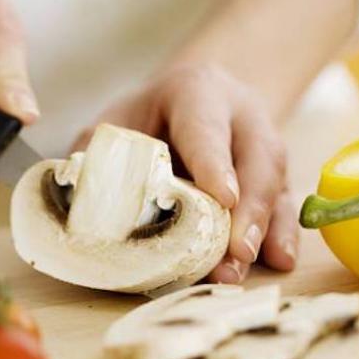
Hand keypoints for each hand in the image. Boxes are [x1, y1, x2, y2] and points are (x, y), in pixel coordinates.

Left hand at [74, 63, 298, 283]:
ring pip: (276, 183)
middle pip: (256, 158)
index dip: (214, 163)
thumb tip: (72, 200)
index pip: (207, 127)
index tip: (222, 198)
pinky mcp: (276, 175)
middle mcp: (241, 115)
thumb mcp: (117, 122)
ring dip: (264, 229)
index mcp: (197, 92)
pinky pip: (287, 202)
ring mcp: (264, 144)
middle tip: (236, 252)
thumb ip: (96, 155)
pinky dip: (284, 234)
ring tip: (245, 267)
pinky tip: (280, 261)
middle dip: (249, 209)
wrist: (193, 100)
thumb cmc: (148, 117)